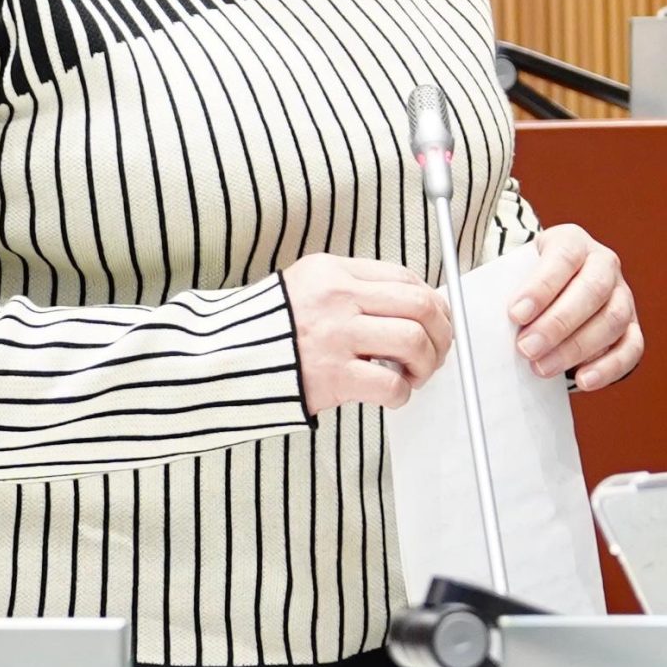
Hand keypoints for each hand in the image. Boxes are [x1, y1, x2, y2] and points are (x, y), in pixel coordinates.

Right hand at [283, 253, 452, 413]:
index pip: (404, 278)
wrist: (225, 359)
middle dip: (441, 332)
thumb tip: (413, 307)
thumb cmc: (269, 328)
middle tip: (436, 351)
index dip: (432, 302)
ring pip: (413, 341)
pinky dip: (401, 394)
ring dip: (426, 363)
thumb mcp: (308, 286)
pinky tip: (390, 394)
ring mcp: (335, 337)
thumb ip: (354, 290)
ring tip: (414, 374)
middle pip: (419, 306)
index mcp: (333, 271)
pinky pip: (390, 385)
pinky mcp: (333, 376)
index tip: (436, 320)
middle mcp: (337, 299)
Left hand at [506, 224, 642, 390]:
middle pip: (591, 291)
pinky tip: (582, 380)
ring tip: (542, 367)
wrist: (556, 282)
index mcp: (572, 241)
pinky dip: (608, 367)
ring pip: (612, 320)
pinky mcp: (632, 326)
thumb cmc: (530, 280)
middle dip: (557, 323)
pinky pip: (631, 348)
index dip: (540, 288)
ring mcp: (622, 295)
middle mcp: (604, 264)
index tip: (515, 314)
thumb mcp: (515, 272)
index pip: (561, 259)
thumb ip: (503, 289)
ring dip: (576, 348)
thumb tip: (471, 316)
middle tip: (526, 348)